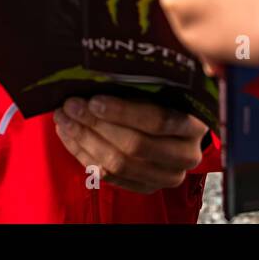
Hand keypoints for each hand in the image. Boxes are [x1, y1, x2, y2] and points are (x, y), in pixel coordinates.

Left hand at [52, 95, 206, 193]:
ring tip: (64, 120)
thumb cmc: (167, 99)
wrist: (178, 129)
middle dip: (96, 125)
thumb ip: (141, 83)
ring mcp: (167, 176)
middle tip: (70, 106)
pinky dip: (84, 156)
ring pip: (119, 164)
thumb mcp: (163, 87)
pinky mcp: (147, 187)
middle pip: (135, 146)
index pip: (158, 120)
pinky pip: (110, 177)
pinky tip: (69, 136)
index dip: (123, 112)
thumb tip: (98, 72)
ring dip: (84, 141)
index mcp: (195, 125)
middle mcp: (186, 155)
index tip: (94, 100)